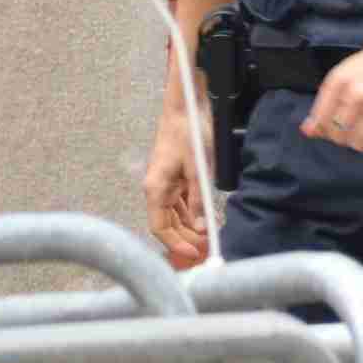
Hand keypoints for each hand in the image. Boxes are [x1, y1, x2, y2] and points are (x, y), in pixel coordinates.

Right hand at [143, 103, 211, 267]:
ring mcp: (167, 183)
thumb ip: (198, 198)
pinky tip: (205, 220)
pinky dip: (192, 212)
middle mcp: (158, 189)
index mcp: (155, 189)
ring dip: (190, 227)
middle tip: (204, 250)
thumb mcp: (197, 168)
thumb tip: (201, 225)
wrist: (186, 108)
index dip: (175, 243)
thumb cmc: (188, 133)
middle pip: (168, 223)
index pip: (160, 226)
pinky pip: (182, 201)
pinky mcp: (177, 177)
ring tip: (207, 239)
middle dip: (184, 239)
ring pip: (176, 214)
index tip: (192, 254)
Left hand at [303, 36, 362, 153]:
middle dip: (344, 136)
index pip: (321, 121)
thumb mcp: (346, 74)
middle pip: (339, 136)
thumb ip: (325, 103)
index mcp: (340, 80)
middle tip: (355, 127)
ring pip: (360, 144)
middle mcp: (358, 93)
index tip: (334, 126)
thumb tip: (308, 132)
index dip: (325, 129)